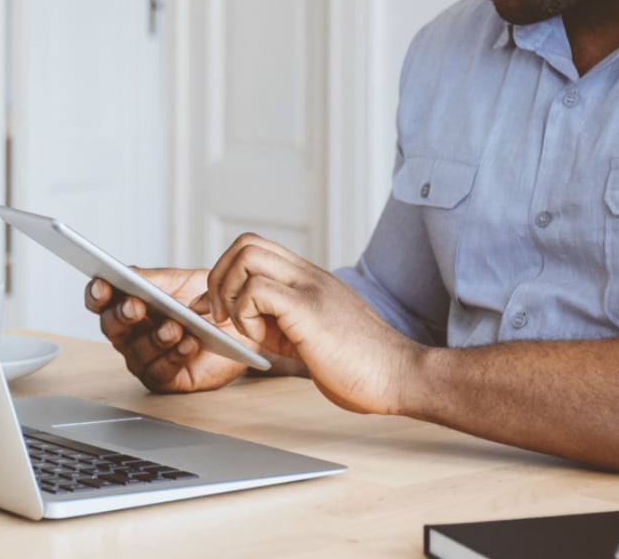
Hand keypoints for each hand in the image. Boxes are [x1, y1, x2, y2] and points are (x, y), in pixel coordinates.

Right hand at [86, 269, 263, 393]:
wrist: (240, 323)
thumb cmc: (205, 301)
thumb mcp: (179, 281)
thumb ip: (152, 279)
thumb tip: (128, 274)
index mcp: (127, 305)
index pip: (101, 300)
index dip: (97, 294)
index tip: (103, 285)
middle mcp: (130, 334)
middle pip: (112, 327)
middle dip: (122, 315)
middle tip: (135, 306)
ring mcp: (145, 358)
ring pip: (136, 352)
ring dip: (154, 338)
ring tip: (174, 326)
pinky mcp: (166, 379)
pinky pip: (161, 371)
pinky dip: (174, 356)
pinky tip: (188, 343)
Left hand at [206, 234, 420, 414]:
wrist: (400, 376)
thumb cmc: (361, 364)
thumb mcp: (311, 334)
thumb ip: (281, 322)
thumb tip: (243, 323)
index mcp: (309, 279)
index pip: (256, 248)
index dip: (227, 275)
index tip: (219, 311)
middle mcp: (309, 275)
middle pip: (245, 243)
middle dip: (218, 279)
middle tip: (220, 317)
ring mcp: (310, 288)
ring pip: (246, 256)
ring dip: (229, 293)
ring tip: (242, 327)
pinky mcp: (310, 309)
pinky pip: (256, 290)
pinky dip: (244, 314)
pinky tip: (260, 340)